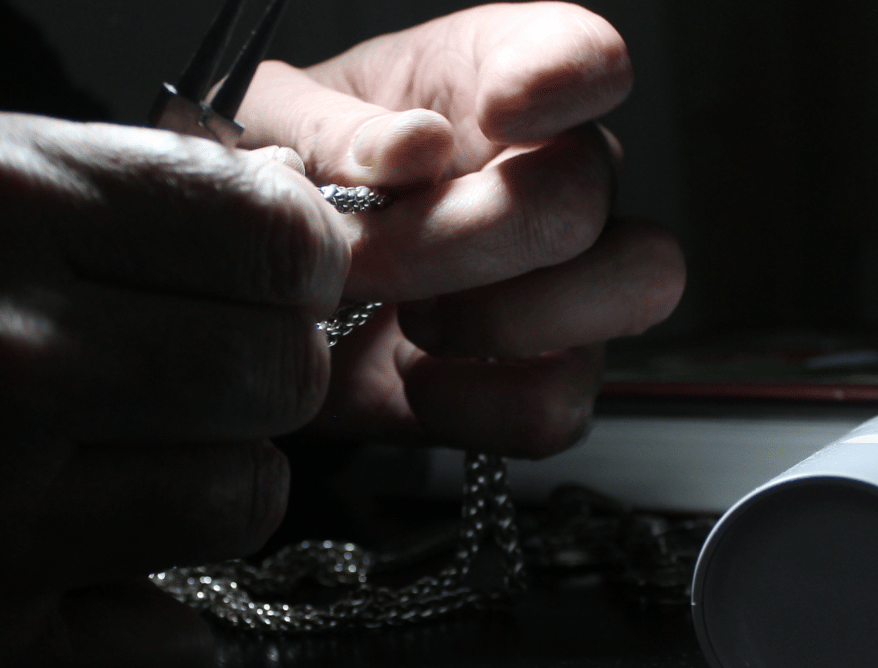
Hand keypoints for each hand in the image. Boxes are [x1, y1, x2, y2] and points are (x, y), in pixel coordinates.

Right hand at [0, 113, 345, 667]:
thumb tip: (240, 205)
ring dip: (208, 486)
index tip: (272, 281)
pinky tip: (101, 579)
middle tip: (191, 378)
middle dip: (253, 370)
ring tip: (121, 474)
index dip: (289, 260)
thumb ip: (68, 185)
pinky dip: (163, 616)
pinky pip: (176, 648)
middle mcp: (3, 357)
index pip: (266, 233)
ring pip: (241, 502)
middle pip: (275, 371)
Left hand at [239, 2, 685, 457]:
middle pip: (581, 194)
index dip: (561, 79)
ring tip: (407, 317)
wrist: (248, 294)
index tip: (498, 110)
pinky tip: (413, 377)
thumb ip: (326, 125)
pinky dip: (474, 403)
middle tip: (364, 256)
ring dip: (497, 317)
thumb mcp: (264, 128)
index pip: (585, 55)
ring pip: (629, 287)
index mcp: (489, 78)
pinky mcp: (543, 376)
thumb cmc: (274, 182)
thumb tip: (410, 147)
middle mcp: (554, 170)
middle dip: (455, 238)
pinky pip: (559, 401)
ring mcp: (568, 279)